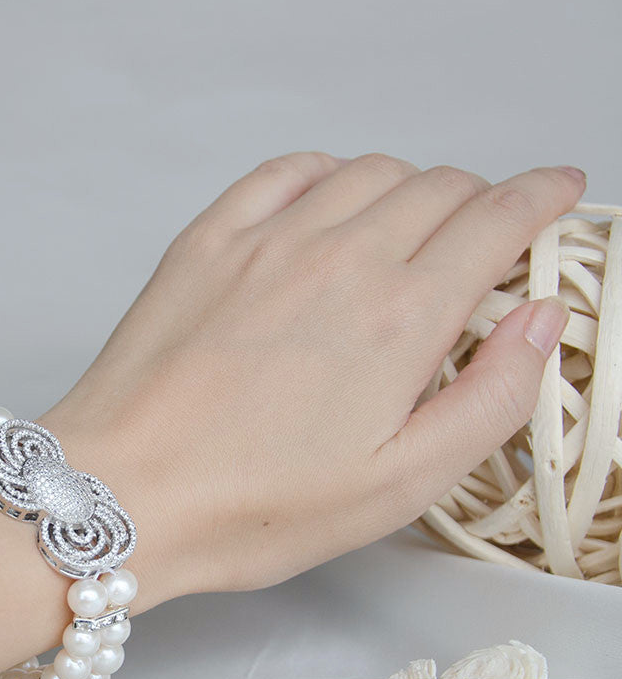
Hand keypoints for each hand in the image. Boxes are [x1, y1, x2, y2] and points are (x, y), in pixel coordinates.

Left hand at [37, 152, 583, 604]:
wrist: (123, 494)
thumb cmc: (250, 507)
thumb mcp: (399, 486)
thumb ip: (490, 398)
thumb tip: (539, 321)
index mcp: (400, 317)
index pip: (498, 219)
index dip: (541, 199)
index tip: (556, 194)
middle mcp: (340, 257)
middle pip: (439, 187)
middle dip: (480, 201)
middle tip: (482, 236)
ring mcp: (267, 241)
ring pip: (368, 171)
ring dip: (409, 186)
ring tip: (410, 228)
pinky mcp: (207, 242)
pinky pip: (284, 172)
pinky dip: (326, 173)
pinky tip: (328, 201)